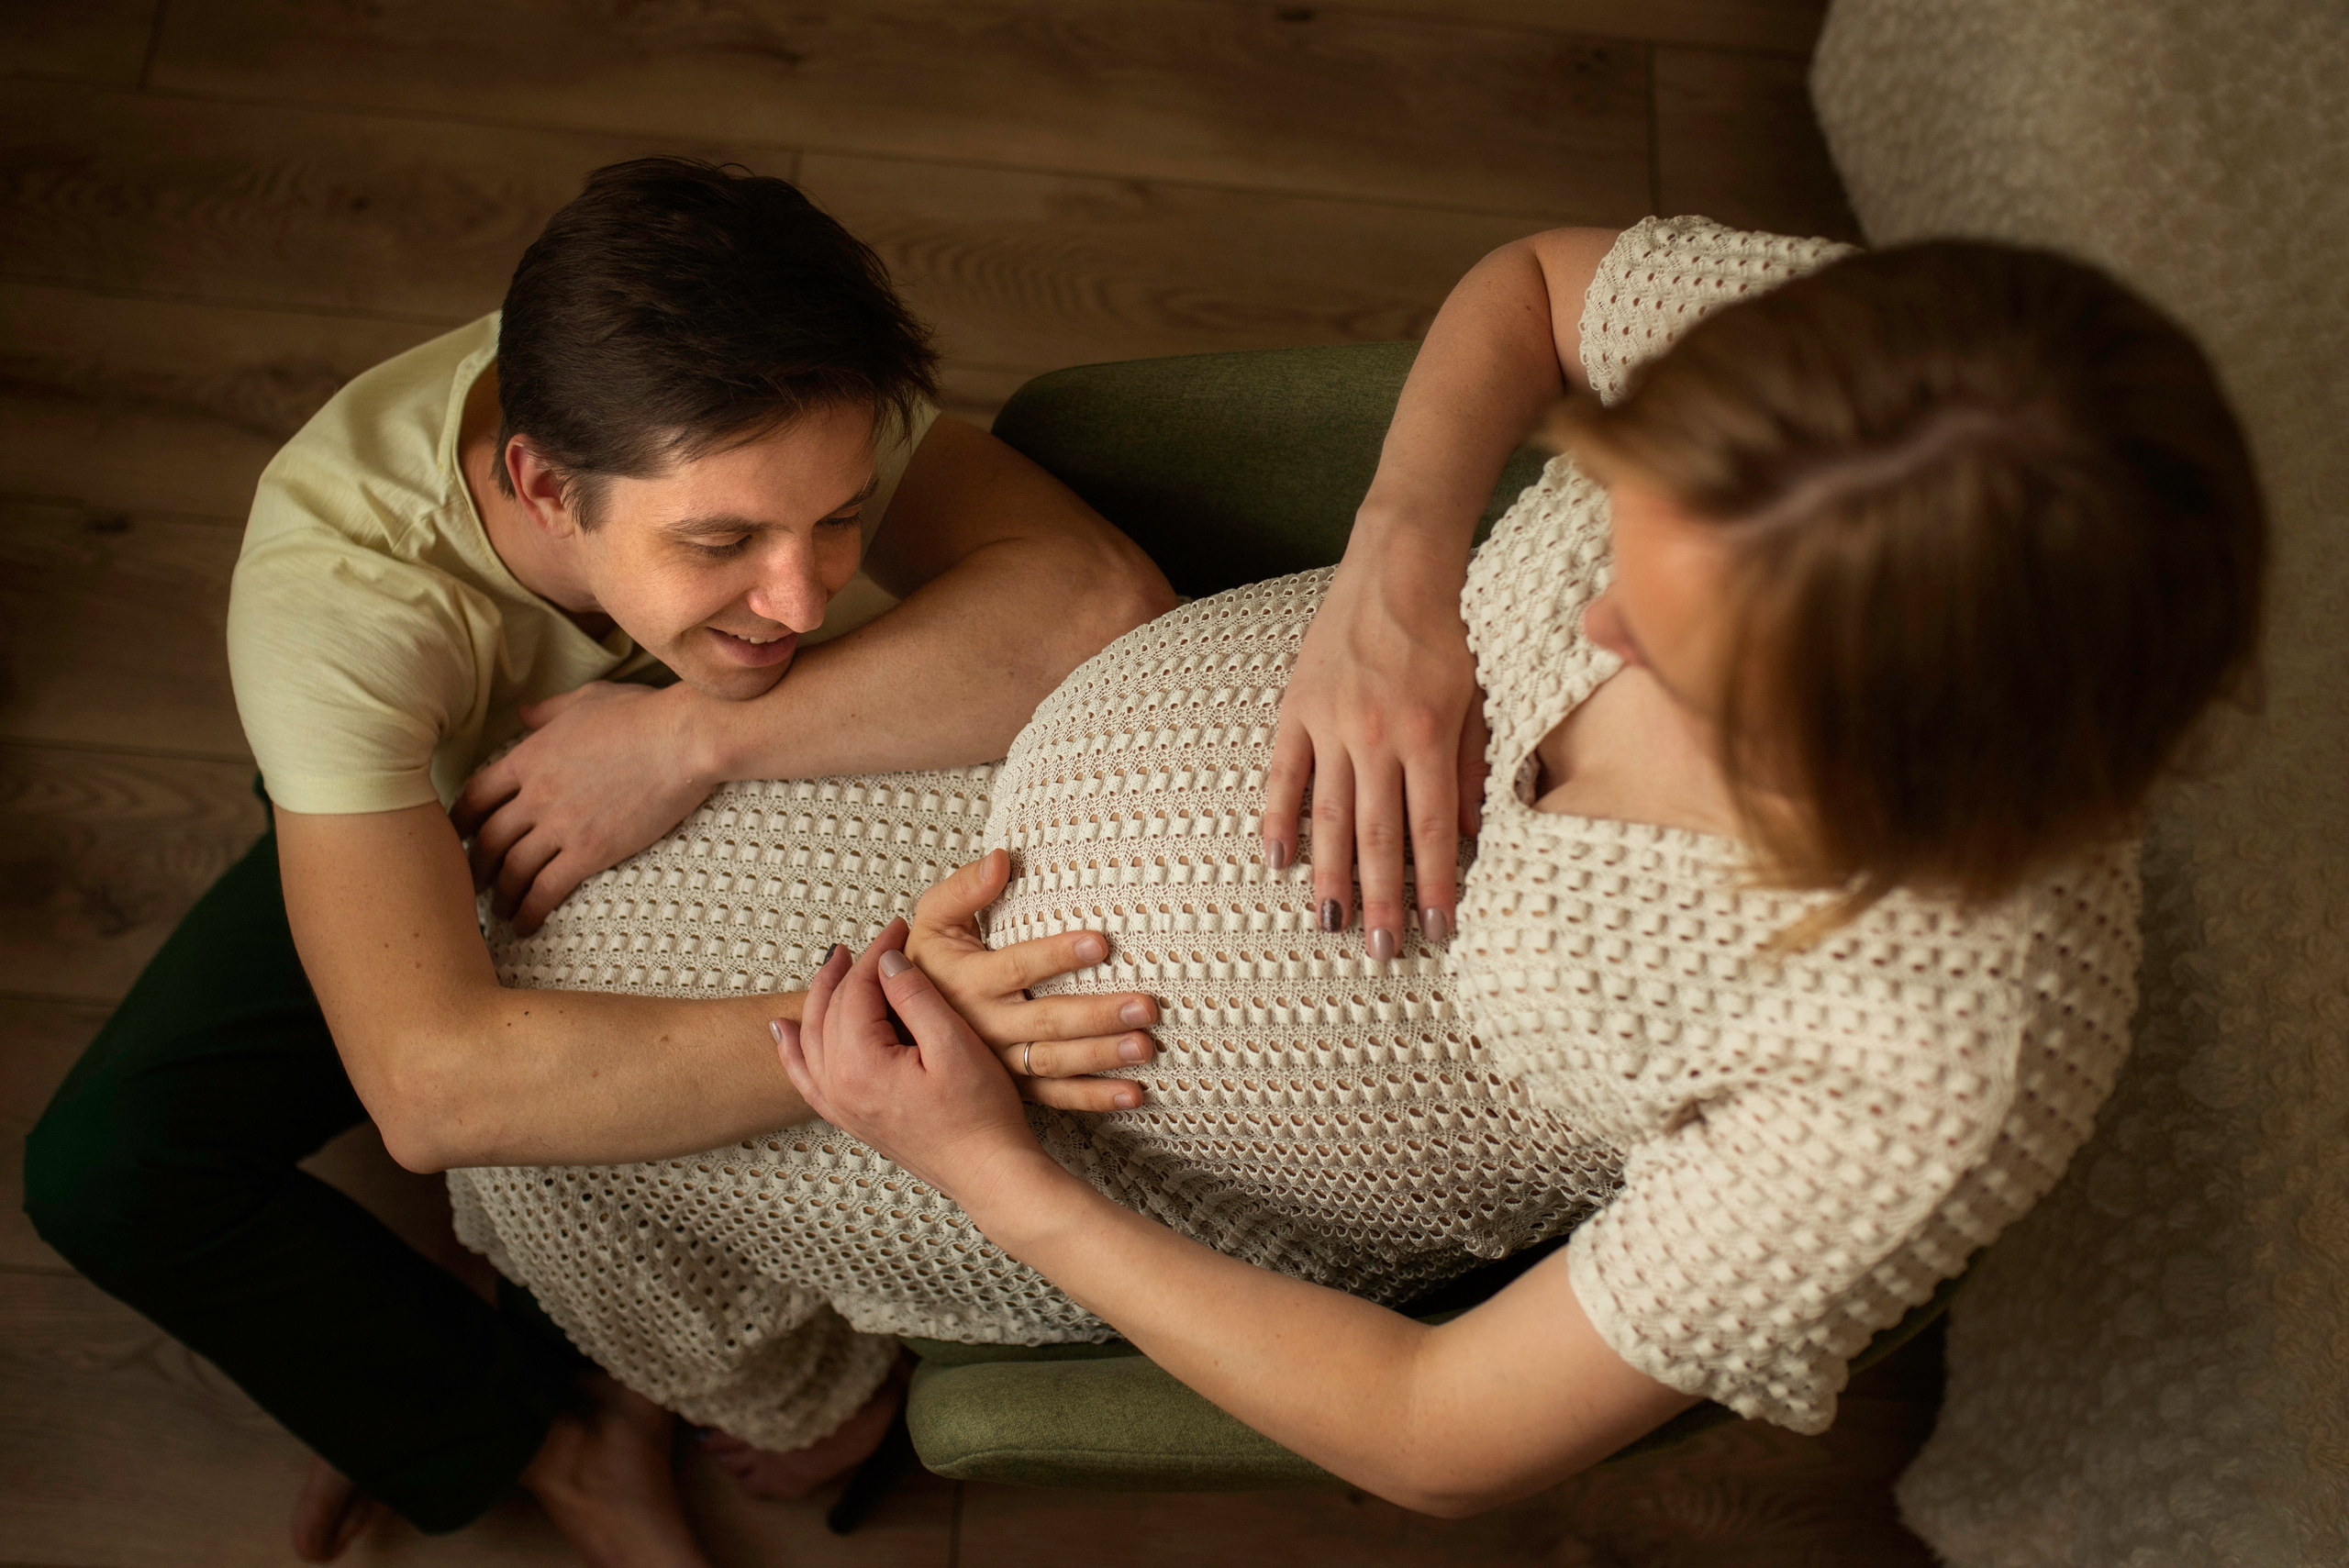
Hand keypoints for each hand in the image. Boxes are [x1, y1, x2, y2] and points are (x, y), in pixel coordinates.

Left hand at [451, 681, 716, 935]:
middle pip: (488, 840)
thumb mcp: (586, 699)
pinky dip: (529, 911)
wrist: (683, 739)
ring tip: (499, 911)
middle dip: (476, 867)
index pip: (476, 796)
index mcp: (528, 757)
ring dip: (501, 895)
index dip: (461, 822)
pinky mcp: (589, 852)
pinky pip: (546, 889)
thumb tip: (524, 714)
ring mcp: (560, 825)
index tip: (459, 838)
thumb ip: (548, 711)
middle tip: (474, 884)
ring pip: (512, 870)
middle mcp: (534, 795)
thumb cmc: (642, 713)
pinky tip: (525, 924)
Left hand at [775, 927, 1058, 1209]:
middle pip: (830, 1009)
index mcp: (860, 1065)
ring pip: (811, 1038)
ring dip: (821, 997)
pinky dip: (792, 1049)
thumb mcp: (954, 1045)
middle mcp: (838, 1087)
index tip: (900, 928)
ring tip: (834, 965)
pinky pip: (805, 1077)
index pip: (857, 990)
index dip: (878, 952)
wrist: (988, 1173)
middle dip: (852, 968)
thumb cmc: (980, 1115)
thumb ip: (915, 998)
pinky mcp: (850, 1119)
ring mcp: (840, 1106)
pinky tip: (783, 1032)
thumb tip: (886, 962)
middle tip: (880, 941)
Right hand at [907, 850, 1156, 1112]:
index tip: (1102, 942)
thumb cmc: (927, 964)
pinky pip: (1054, 1096)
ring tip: (1145, 1047)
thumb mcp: (932, 920)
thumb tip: (1001, 859)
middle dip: (1098, 1015)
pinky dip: (1094, 1098)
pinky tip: (1132, 1094)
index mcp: (967, 982)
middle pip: (1046, 1022)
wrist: (899, 1025)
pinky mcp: (1013, 1086)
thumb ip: (964, 888)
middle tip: (1145, 1006)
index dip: (1057, 955)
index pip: (1017, 968)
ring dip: (1102, 1057)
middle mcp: (983, 1026)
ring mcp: (999, 1061)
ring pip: (1054, 1062)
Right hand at [1263, 543, 1487, 956]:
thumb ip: (1473, 766)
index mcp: (1428, 736)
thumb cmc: (1451, 628)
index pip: (1430, 830)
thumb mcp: (1480, 695)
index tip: (1437, 931)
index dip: (1434, 885)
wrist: (1398, 563)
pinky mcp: (1296, 707)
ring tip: (1332, 926)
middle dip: (1381, 900)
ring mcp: (1330, 723)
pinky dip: (1278, 819)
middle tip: (1381, 953)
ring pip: (1327, 815)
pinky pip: (1284, 773)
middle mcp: (1376, 736)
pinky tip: (1277, 862)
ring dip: (1329, 875)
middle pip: (1376, 836)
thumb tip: (1469, 834)